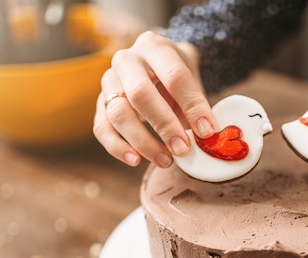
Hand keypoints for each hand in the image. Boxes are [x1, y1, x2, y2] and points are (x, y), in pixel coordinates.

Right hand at [93, 31, 215, 166]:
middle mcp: (126, 60)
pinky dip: (117, 147)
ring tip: (165, 160)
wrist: (154, 65)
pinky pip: (102, 127)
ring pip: (118, 113)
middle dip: (164, 125)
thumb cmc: (175, 75)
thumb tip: (205, 136)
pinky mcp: (100, 103)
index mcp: (155, 46)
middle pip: (140, 93)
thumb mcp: (191, 77)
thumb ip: (196, 103)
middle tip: (182, 148)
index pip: (174, 76)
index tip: (206, 131)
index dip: (192, 106)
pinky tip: (136, 160)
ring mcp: (109, 80)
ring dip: (143, 141)